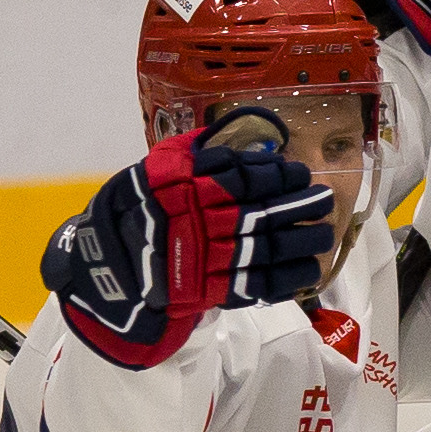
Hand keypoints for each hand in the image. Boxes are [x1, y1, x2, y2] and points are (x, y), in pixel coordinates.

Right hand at [42, 120, 338, 372]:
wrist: (105, 267)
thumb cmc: (133, 212)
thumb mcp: (155, 171)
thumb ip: (196, 152)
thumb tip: (241, 139)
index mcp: (187, 189)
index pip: (243, 178)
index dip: (277, 176)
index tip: (299, 172)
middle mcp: (200, 223)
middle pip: (261, 213)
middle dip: (298, 205)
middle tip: (324, 198)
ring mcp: (207, 260)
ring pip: (266, 250)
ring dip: (301, 240)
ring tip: (323, 232)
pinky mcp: (211, 292)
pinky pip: (257, 286)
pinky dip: (286, 279)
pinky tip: (309, 269)